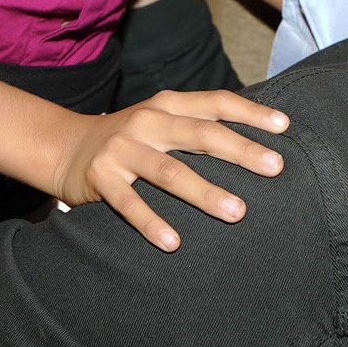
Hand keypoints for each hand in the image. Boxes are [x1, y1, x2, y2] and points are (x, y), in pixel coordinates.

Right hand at [52, 91, 291, 251]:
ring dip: (205, 192)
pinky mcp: (100, 177)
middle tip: (276, 168)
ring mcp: (122, 149)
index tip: (284, 127)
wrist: (63, 147)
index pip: (215, 103)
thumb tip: (256, 142)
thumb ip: (197, 125)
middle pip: (200, 134)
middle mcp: (147, 121)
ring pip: (169, 171)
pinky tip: (173, 243)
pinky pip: (129, 204)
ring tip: (237, 212)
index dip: (250, 112)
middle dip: (241, 151)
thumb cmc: (129, 139)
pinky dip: (152, 223)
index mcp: (167, 105)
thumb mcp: (160, 121)